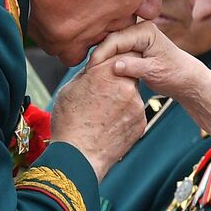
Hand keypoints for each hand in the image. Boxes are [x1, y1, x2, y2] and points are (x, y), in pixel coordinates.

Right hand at [51, 57, 145, 178]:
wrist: (79, 156)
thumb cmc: (69, 123)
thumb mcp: (70, 89)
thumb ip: (88, 74)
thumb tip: (95, 69)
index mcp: (107, 73)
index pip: (122, 53)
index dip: (116, 59)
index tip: (110, 65)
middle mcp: (127, 86)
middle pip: (130, 74)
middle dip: (120, 78)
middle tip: (106, 90)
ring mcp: (137, 106)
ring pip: (133, 95)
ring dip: (122, 99)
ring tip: (103, 113)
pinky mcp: (141, 123)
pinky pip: (134, 113)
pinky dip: (125, 116)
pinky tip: (109, 125)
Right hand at [91, 24, 210, 147]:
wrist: (186, 79)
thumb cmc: (175, 74)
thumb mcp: (155, 72)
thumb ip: (135, 68)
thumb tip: (115, 66)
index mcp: (146, 30)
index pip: (116, 39)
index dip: (101, 54)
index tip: (90, 68)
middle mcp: (139, 29)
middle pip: (110, 40)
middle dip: (98, 55)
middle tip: (85, 71)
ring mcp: (134, 37)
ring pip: (110, 46)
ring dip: (100, 58)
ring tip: (89, 73)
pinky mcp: (132, 46)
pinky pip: (114, 52)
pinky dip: (106, 61)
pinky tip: (98, 72)